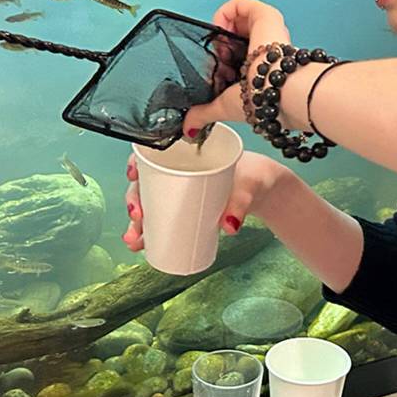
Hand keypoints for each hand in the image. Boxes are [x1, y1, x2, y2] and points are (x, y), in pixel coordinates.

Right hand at [122, 149, 290, 250]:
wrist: (263, 190)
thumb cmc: (253, 177)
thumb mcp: (249, 186)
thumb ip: (240, 203)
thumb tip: (229, 227)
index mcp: (190, 154)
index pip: (154, 152)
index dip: (137, 162)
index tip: (133, 176)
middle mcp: (180, 171)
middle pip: (146, 183)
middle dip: (135, 203)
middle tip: (138, 219)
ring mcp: (180, 192)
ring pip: (150, 205)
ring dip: (137, 224)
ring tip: (135, 241)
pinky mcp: (185, 210)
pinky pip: (161, 218)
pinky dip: (149, 232)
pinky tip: (140, 244)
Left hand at [182, 0, 291, 137]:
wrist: (278, 90)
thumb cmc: (261, 100)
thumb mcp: (225, 107)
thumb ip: (204, 114)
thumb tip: (188, 128)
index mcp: (260, 70)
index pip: (233, 58)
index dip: (218, 63)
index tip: (215, 74)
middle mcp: (265, 50)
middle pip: (233, 39)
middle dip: (219, 48)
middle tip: (216, 61)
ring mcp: (267, 31)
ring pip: (237, 20)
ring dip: (220, 29)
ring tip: (217, 44)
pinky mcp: (267, 16)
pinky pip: (241, 4)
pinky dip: (224, 12)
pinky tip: (218, 27)